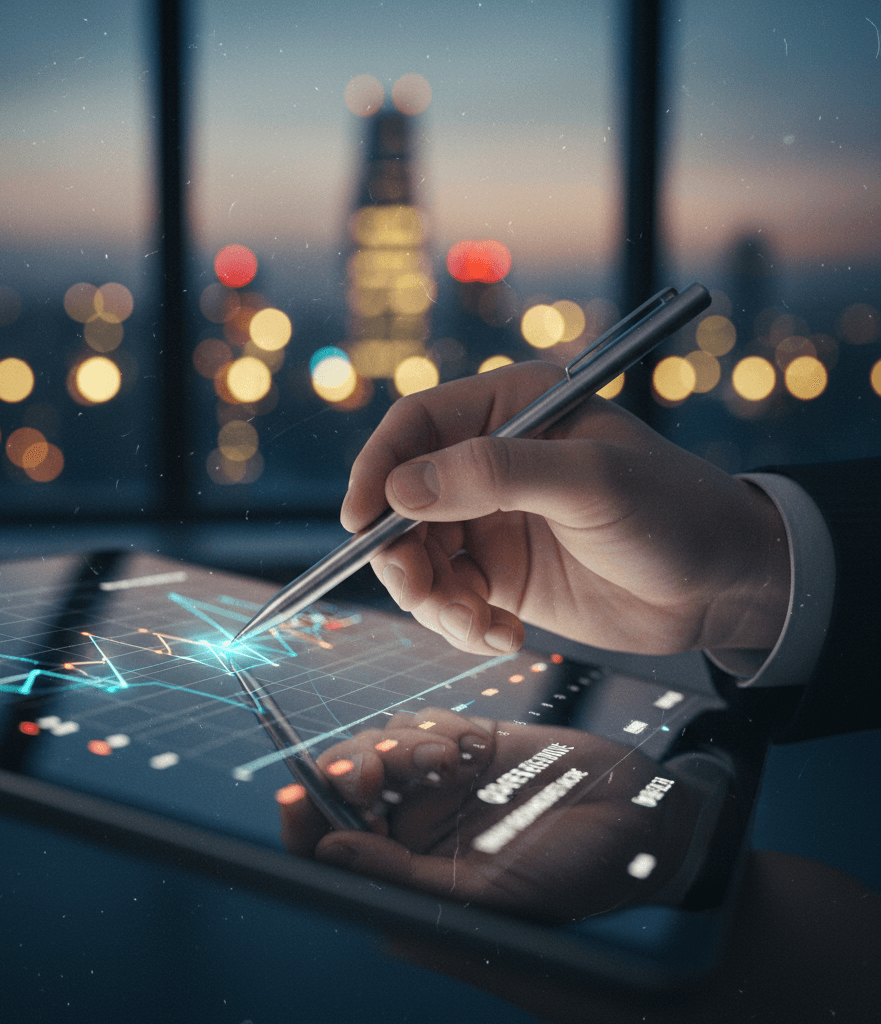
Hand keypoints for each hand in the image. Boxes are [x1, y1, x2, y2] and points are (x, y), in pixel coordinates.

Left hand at [279, 708, 705, 923]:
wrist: (637, 817)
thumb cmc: (572, 875)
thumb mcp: (484, 896)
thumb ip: (400, 879)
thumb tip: (328, 853)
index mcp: (409, 877)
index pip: (330, 852)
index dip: (303, 824)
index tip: (291, 795)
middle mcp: (414, 829)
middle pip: (342, 791)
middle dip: (346, 773)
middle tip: (367, 770)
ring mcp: (437, 783)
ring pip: (376, 747)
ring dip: (395, 747)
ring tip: (444, 761)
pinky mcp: (464, 743)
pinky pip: (419, 723)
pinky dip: (432, 728)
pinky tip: (469, 746)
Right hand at [340, 360, 789, 656]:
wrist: (722, 585)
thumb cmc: (672, 510)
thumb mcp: (590, 481)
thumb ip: (495, 475)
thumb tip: (401, 489)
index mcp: (511, 411)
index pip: (416, 427)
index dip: (377, 470)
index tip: (358, 522)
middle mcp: (491, 463)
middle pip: (403, 500)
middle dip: (402, 553)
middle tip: (423, 592)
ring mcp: (492, 520)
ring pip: (418, 556)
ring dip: (431, 598)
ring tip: (477, 625)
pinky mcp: (501, 574)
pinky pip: (448, 597)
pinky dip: (459, 624)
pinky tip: (501, 637)